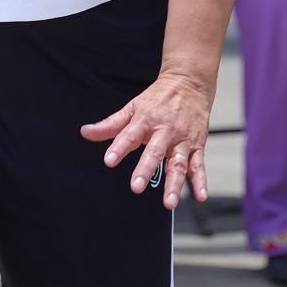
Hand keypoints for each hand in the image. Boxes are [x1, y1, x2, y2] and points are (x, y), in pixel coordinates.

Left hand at [82, 68, 212, 212]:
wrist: (189, 83)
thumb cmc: (157, 99)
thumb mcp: (132, 108)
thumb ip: (110, 124)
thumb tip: (85, 132)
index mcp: (146, 118)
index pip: (130, 134)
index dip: (119, 147)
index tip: (109, 160)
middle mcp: (165, 130)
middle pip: (155, 151)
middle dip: (146, 169)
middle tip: (136, 187)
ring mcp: (183, 139)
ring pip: (179, 163)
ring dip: (175, 184)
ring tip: (169, 203)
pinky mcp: (197, 145)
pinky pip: (199, 165)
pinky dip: (201, 180)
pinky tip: (200, 196)